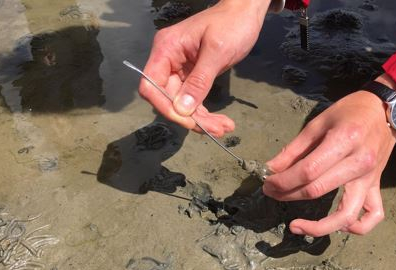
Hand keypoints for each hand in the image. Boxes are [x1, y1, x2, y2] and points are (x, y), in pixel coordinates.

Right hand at [139, 0, 269, 136]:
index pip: (151, 86)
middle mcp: (168, 60)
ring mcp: (179, 69)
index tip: (189, 121)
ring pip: (182, 103)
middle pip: (167, 99)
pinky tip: (222, 122)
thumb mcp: (216, 52)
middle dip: (190, 117)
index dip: (166, 107)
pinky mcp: (192, 76)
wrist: (244, 13)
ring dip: (201, 119)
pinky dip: (205, 112)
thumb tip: (182, 109)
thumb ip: (199, 81)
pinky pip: (193, 99)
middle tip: (217, 130)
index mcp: (166, 49)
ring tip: (224, 128)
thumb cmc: (231, 24)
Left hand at [263, 74, 395, 235]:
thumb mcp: (317, 123)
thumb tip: (270, 170)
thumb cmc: (348, 112)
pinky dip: (357, 227)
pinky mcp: (377, 186)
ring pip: (346, 214)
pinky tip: (339, 227)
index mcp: (343, 141)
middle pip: (318, 190)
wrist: (384, 110)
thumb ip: (293, 150)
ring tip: (296, 226)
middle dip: (288, 195)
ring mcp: (370, 178)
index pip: (308, 171)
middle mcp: (359, 162)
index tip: (268, 183)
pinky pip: (373, 215)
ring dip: (318, 226)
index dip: (283, 181)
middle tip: (272, 193)